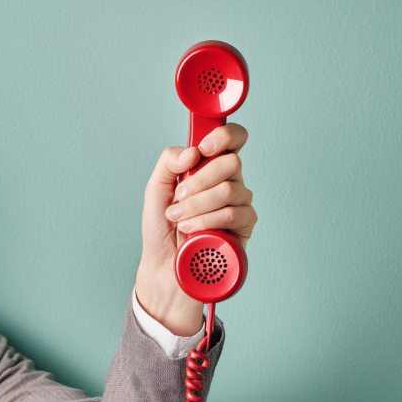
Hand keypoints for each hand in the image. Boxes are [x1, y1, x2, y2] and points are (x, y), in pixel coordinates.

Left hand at [135, 123, 256, 335]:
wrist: (165, 266)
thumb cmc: (163, 229)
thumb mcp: (155, 190)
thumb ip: (168, 162)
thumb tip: (192, 152)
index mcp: (211, 167)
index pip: (233, 139)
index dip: (224, 136)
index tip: (204, 149)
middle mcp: (229, 182)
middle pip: (231, 162)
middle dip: (199, 180)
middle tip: (179, 196)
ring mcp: (240, 203)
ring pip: (229, 190)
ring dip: (198, 204)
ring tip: (180, 219)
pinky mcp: (246, 226)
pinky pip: (233, 213)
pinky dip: (208, 220)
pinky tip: (193, 229)